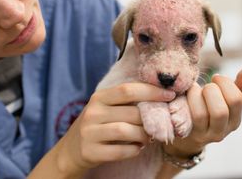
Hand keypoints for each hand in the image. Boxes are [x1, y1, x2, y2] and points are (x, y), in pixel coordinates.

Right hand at [54, 83, 176, 176]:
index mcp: (99, 97)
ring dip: (144, 136)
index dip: (151, 91)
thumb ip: (127, 101)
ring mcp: (90, 132)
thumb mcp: (106, 108)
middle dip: (151, 120)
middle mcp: (93, 112)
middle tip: (161, 125)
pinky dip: (134, 150)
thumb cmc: (98, 125)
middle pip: (131, 113)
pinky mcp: (91, 151)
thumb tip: (162, 95)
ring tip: (148, 138)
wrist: (71, 150)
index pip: (128, 90)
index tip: (170, 95)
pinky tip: (137, 148)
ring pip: (127, 131)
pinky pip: (120, 151)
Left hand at [163, 63, 241, 157]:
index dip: (224, 83)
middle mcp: (222, 130)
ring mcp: (205, 135)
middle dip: (210, 91)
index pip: (236, 99)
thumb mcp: (225, 97)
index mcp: (235, 119)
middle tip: (206, 85)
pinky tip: (186, 94)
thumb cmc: (209, 108)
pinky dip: (187, 101)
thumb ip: (241, 83)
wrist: (188, 131)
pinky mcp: (189, 134)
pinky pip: (187, 117)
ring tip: (195, 89)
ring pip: (201, 115)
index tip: (216, 77)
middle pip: (220, 111)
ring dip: (196, 95)